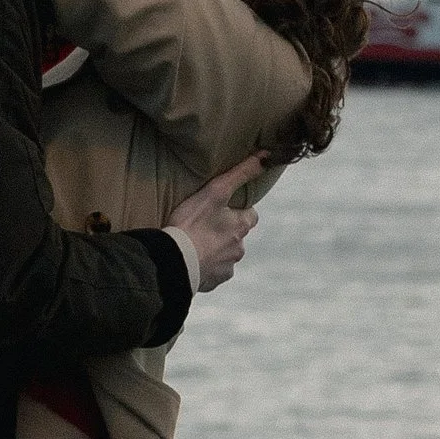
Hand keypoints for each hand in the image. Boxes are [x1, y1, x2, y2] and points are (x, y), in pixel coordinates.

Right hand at [170, 157, 264, 293]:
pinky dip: (205, 267)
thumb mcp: (215, 191)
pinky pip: (213, 273)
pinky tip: (192, 260)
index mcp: (241, 227)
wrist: (174, 261)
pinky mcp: (214, 281)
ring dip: (214, 250)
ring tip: (194, 244)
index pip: (250, 216)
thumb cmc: (192, 223)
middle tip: (203, 226)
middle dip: (225, 232)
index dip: (238, 211)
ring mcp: (227, 267)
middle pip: (237, 237)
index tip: (222, 210)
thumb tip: (265, 156)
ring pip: (225, 256)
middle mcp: (239, 249)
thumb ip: (240, 173)